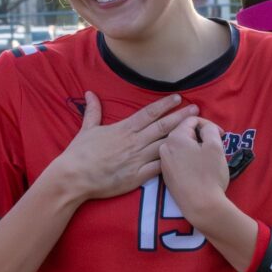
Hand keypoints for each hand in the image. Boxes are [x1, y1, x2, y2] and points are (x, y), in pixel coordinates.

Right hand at [54, 92, 197, 202]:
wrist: (74, 177)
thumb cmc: (79, 154)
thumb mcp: (87, 129)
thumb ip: (93, 111)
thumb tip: (90, 93)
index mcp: (123, 129)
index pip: (149, 113)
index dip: (165, 105)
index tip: (177, 98)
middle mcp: (134, 142)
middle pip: (163, 127)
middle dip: (181, 117)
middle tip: (196, 110)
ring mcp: (137, 159)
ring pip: (165, 145)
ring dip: (182, 138)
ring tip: (195, 131)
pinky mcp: (137, 176)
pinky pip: (159, 168)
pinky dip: (172, 162)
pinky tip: (185, 158)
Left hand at [157, 116, 229, 229]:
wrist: (200, 206)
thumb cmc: (209, 174)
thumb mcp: (215, 146)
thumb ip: (209, 129)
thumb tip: (205, 128)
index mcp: (174, 137)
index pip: (191, 120)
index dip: (209, 124)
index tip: (221, 135)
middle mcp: (164, 148)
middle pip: (184, 132)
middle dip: (201, 135)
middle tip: (215, 145)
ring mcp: (163, 163)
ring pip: (181, 146)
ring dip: (194, 146)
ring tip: (208, 156)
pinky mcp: (166, 175)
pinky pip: (177, 158)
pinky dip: (188, 158)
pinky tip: (198, 167)